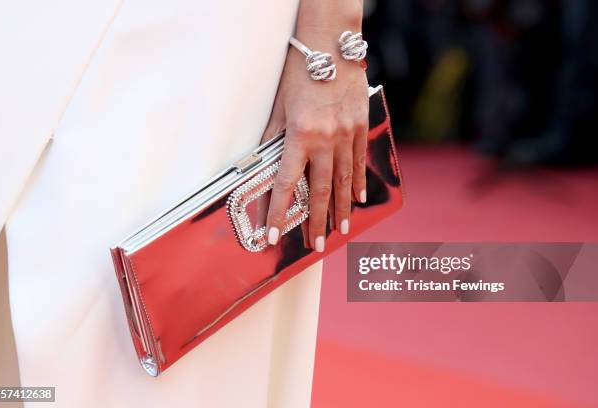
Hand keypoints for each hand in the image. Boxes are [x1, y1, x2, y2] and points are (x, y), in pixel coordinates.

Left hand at [261, 32, 368, 251]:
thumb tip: (262, 169)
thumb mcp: (278, 107)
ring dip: (341, 209)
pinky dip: (357, 183)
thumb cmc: (299, 74)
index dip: (278, 213)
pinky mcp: (360, 127)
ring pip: (344, 181)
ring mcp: (347, 134)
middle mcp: (325, 139)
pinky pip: (359, 161)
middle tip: (315, 245)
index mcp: (299, 136)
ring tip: (339, 231)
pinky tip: (357, 200)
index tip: (273, 235)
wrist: (331, 45)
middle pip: (321, 190)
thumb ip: (272, 140)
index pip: (285, 184)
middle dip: (316, 221)